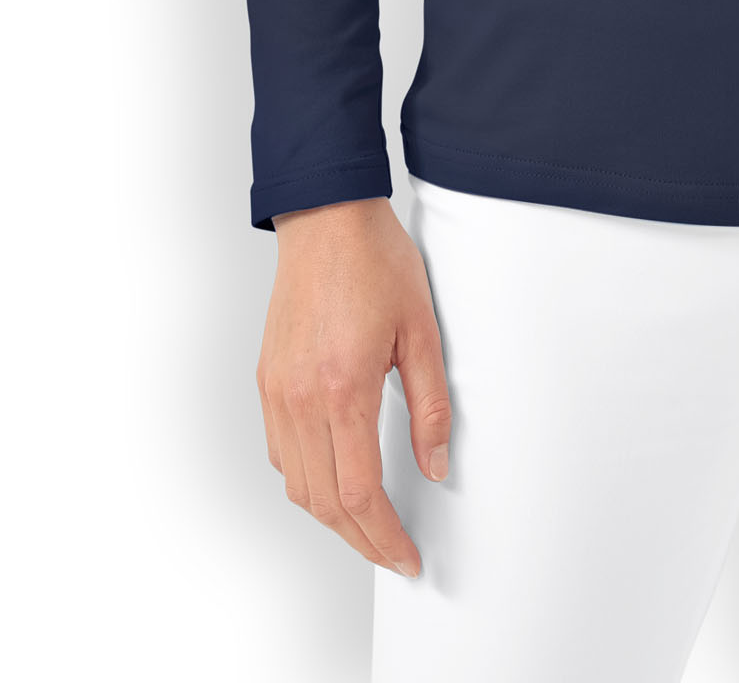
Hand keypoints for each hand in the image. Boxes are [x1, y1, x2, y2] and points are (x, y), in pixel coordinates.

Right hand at [255, 196, 451, 576]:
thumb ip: (430, 405)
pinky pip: (281, 453)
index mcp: (343, 388)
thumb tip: (434, 466)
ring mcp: (278, 391)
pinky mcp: (268, 381)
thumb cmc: (375, 261)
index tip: (405, 556)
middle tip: (392, 554)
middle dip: (361, 540)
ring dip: (331, 517)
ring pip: (297, 485)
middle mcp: (301, 398)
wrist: (326, 217)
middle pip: (323, 503)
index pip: (358, 493)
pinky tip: (334, 478)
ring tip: (369, 526)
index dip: (383, 537)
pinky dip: (307, 481)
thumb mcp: (423, 330)